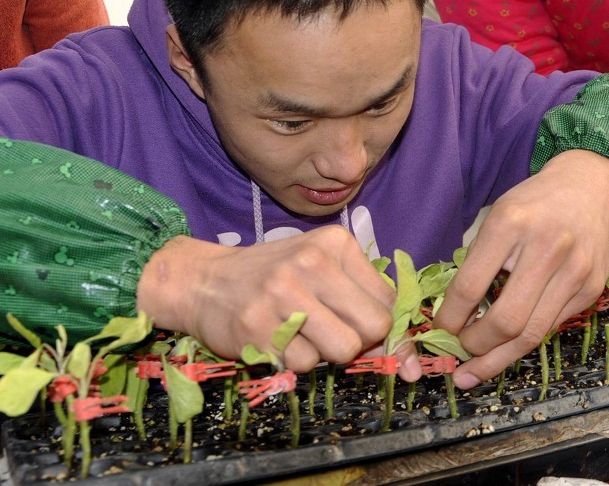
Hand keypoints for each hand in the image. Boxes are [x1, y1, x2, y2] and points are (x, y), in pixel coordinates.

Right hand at [136, 227, 416, 378]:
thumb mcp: (320, 269)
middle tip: (331, 334)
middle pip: (372, 328)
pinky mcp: (258, 327)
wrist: (203, 281)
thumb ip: (362, 301)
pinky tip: (274, 339)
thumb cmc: (273, 276)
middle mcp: (311, 263)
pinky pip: (303, 365)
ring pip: (341, 351)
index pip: (387, 301)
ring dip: (324, 354)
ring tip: (299, 334)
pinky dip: (294, 361)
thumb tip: (405, 360)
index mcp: (334, 243)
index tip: (368, 336)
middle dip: (358, 342)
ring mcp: (282, 294)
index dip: (384, 328)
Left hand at [434, 149, 608, 388]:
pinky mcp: (592, 289)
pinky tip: (507, 346)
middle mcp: (546, 248)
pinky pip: (551, 327)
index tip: (439, 331)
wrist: (590, 188)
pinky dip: (524, 341)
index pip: (470, 287)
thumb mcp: (497, 215)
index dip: (449, 318)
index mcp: (510, 224)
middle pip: (505, 321)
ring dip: (497, 359)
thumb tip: (453, 314)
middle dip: (475, 347)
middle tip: (459, 354)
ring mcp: (574, 272)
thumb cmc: (533, 204)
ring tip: (475, 371)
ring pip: (531, 335)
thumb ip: (478, 260)